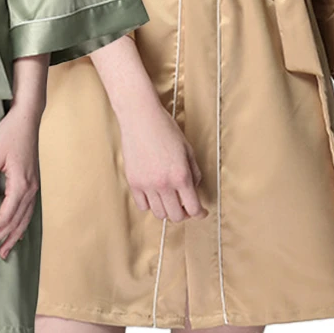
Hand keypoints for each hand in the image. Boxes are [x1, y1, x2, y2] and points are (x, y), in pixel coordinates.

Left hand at [0, 100, 40, 258]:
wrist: (27, 118)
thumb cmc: (10, 133)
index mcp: (21, 185)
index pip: (5, 216)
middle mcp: (31, 190)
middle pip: (15, 223)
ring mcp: (35, 187)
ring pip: (24, 220)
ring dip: (12, 237)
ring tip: (3, 252)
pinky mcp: (33, 183)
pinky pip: (29, 212)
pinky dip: (21, 225)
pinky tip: (17, 232)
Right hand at [118, 99, 206, 222]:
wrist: (140, 116)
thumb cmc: (165, 128)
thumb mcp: (188, 150)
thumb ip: (194, 173)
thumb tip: (193, 189)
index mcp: (181, 176)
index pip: (193, 209)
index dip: (200, 213)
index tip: (201, 211)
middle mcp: (164, 184)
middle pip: (176, 216)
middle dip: (184, 213)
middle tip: (184, 205)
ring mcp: (146, 184)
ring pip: (159, 214)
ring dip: (166, 209)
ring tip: (168, 199)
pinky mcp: (133, 181)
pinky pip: (142, 205)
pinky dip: (150, 204)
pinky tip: (153, 194)